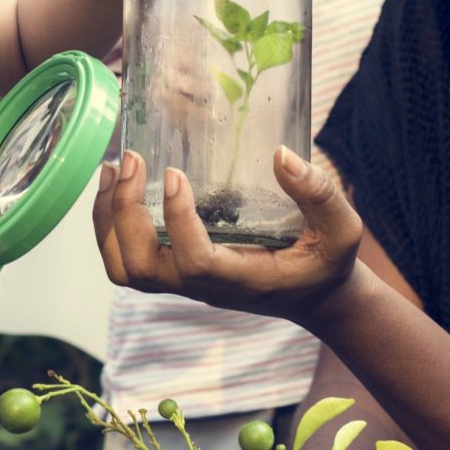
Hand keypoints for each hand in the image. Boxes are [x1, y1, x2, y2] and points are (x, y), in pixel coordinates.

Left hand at [93, 146, 360, 320]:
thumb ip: (319, 194)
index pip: (196, 262)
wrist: (313, 294)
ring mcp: (184, 281)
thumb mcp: (341, 229)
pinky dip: (110, 224)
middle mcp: (204, 286)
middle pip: (141, 268)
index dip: (177, 223)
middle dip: (125, 214)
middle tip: (130, 159)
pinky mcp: (174, 270)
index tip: (175, 174)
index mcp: (243, 279)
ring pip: (124, 268)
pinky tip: (116, 183)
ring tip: (112, 169)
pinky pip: (126, 259)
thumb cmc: (326, 260)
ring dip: (108, 220)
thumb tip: (282, 155)